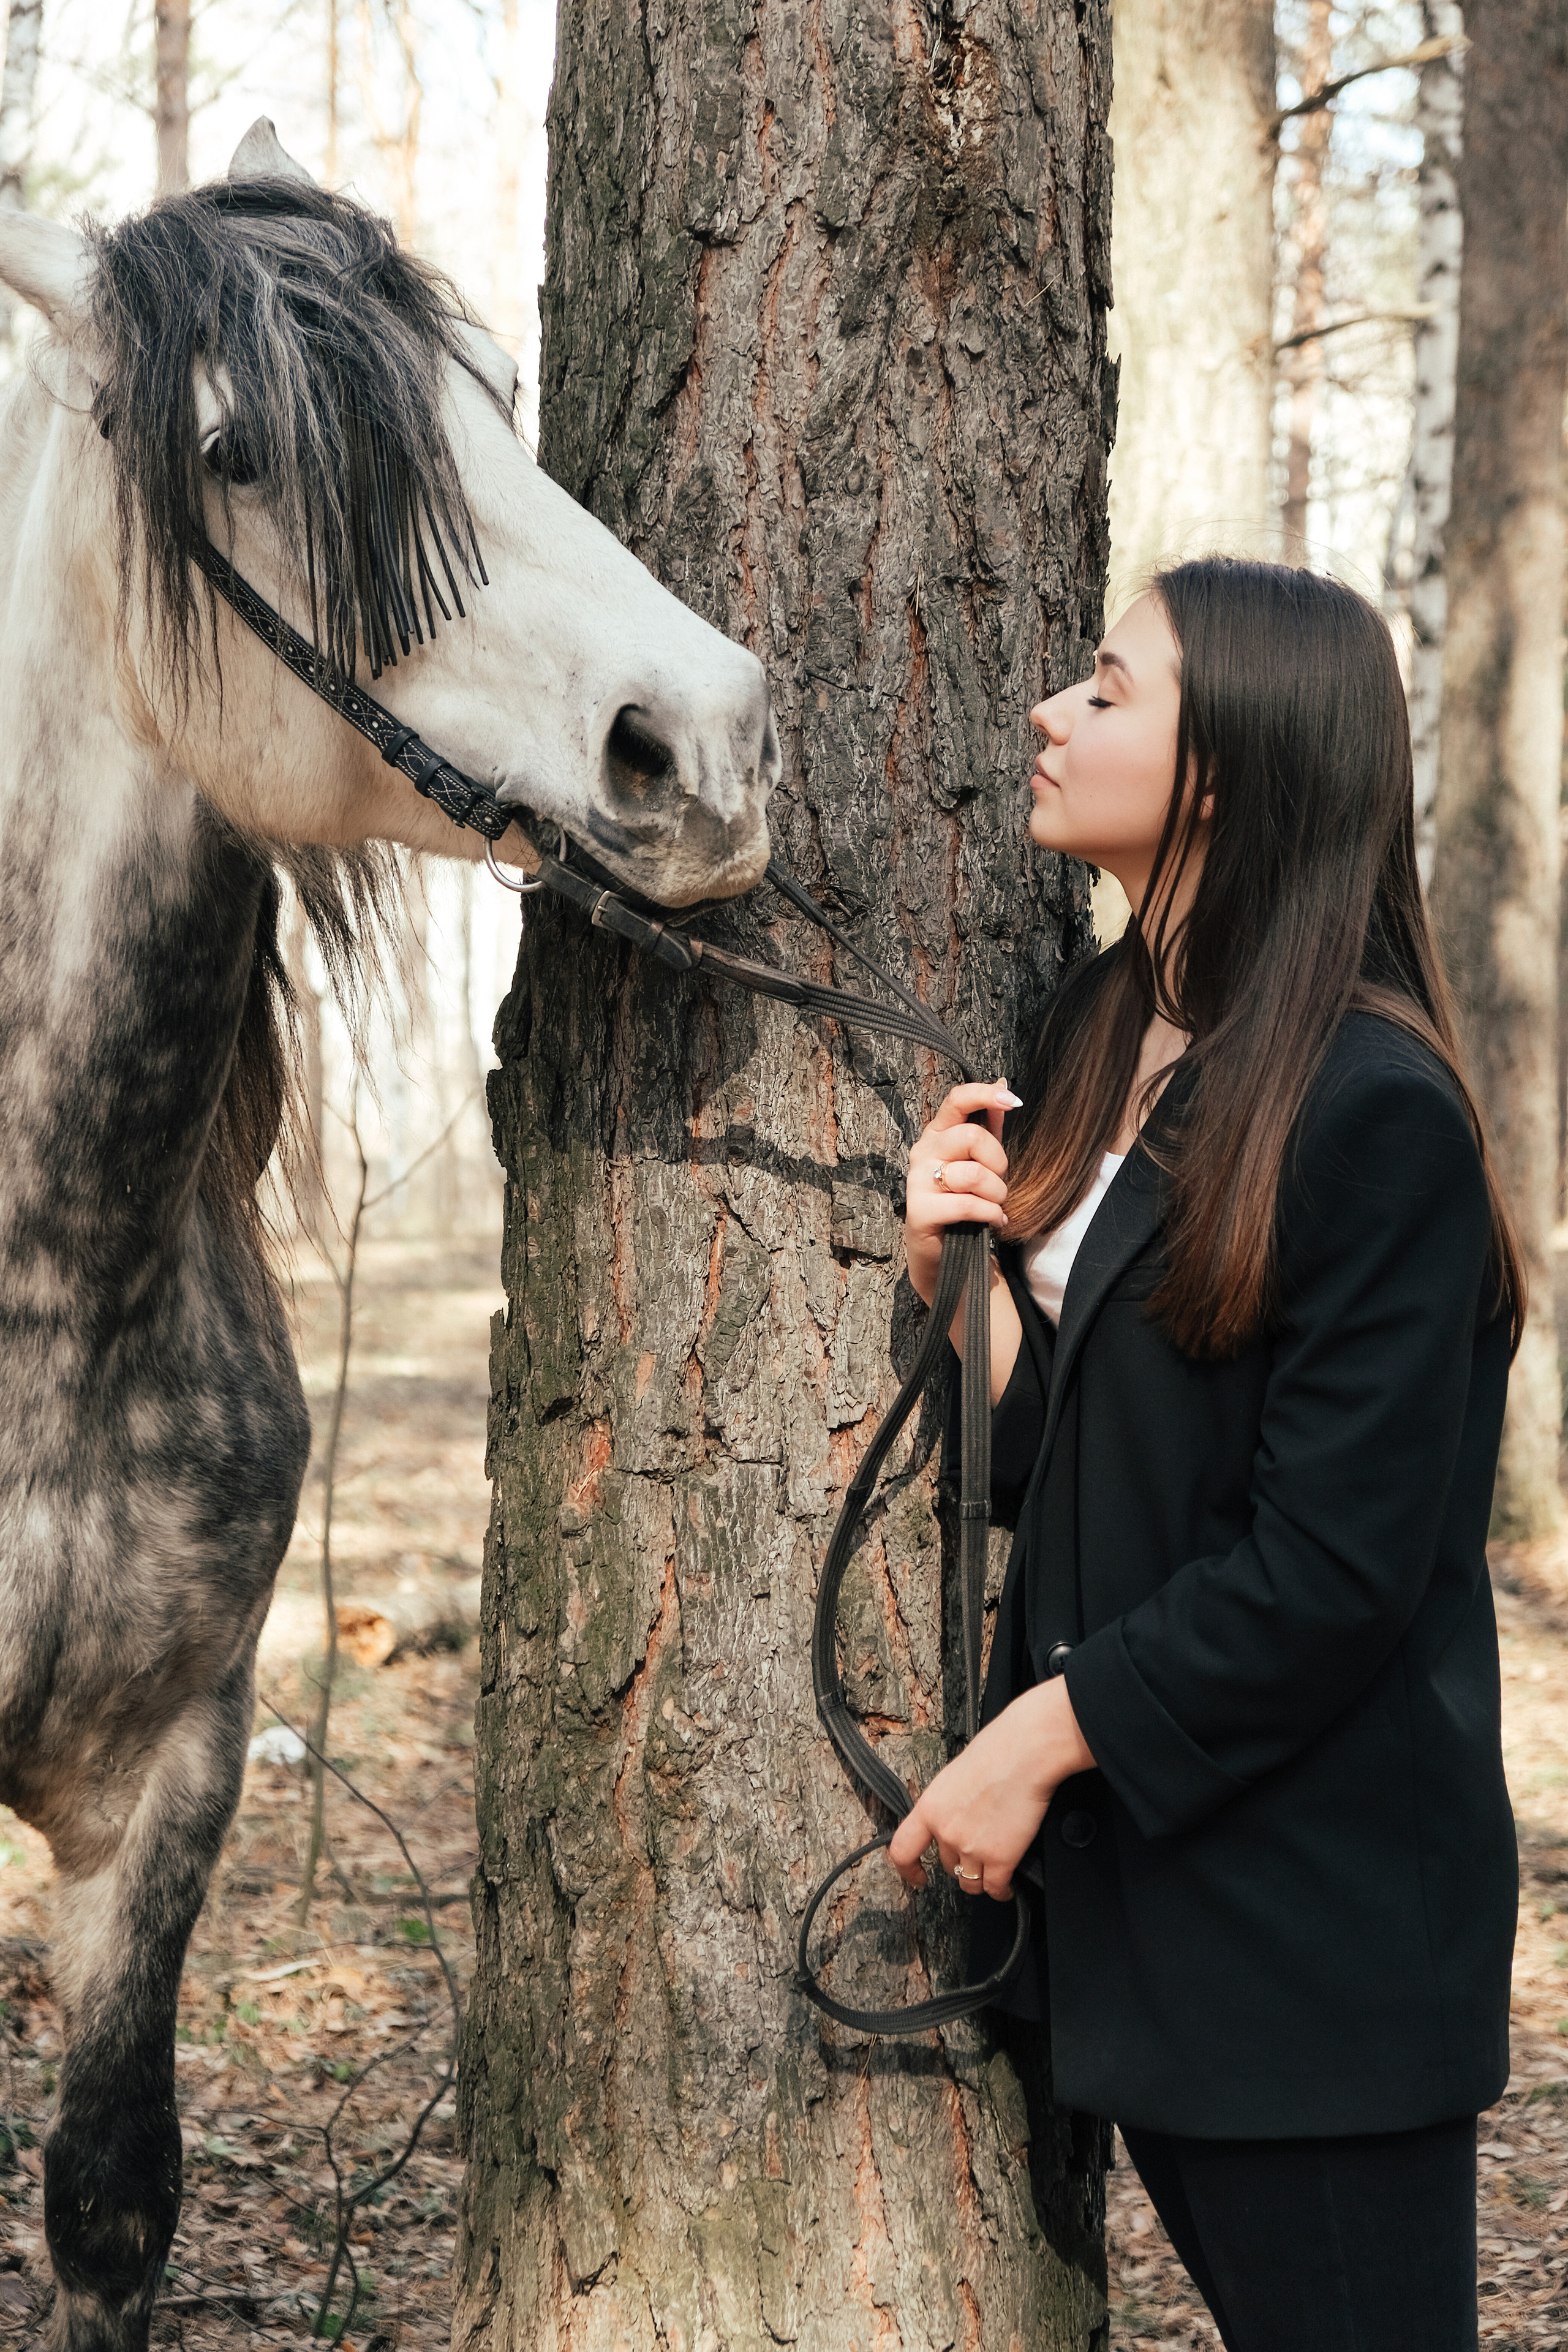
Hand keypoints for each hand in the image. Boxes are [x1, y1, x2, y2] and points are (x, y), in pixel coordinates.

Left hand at [886, 1679, 1095, 1901]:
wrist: (1025, 1752)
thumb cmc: (997, 1752)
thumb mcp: (955, 1776)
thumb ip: (948, 1803)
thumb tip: (955, 1817)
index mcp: (930, 1807)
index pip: (903, 1849)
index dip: (908, 1870)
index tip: (918, 1877)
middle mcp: (946, 1831)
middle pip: (947, 1865)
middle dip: (961, 1863)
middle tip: (977, 1854)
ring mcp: (972, 1848)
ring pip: (970, 1882)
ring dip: (980, 1880)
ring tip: (991, 1874)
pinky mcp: (1000, 1858)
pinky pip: (996, 1888)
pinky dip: (1002, 1891)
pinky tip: (1006, 1886)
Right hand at [905, 1080, 1020, 1308]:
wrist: (945, 1257)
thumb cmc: (964, 1204)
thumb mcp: (981, 1162)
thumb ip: (990, 1125)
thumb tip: (1003, 1083)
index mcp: (938, 1135)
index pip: (956, 1100)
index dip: (984, 1094)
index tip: (1013, 1100)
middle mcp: (923, 1153)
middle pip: (972, 1136)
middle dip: (999, 1163)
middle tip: (1000, 1184)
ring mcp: (917, 1182)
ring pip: (972, 1173)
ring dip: (996, 1194)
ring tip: (995, 1207)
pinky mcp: (919, 1211)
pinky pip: (967, 1204)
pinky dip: (990, 1215)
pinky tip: (994, 1222)